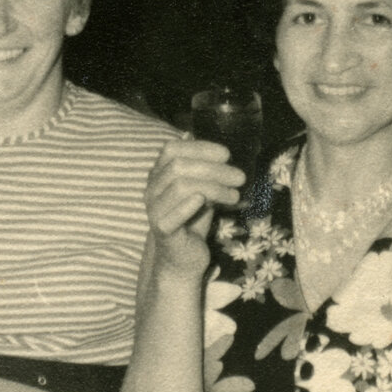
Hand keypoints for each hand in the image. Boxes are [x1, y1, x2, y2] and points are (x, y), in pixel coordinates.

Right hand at [144, 139, 245, 275]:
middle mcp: (151, 189)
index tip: (227, 155)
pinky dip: (188, 205)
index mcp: (158, 175)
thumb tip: (191, 134)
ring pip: (180, 186)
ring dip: (213, 187)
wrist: (183, 257)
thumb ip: (197, 165)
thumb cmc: (192, 219)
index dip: (199, 148)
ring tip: (235, 196)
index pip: (172, 149)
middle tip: (240, 177)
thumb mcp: (199, 188)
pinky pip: (173, 215)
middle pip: (179, 166)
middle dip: (214, 169)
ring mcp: (154, 209)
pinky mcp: (162, 230)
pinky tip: (205, 201)